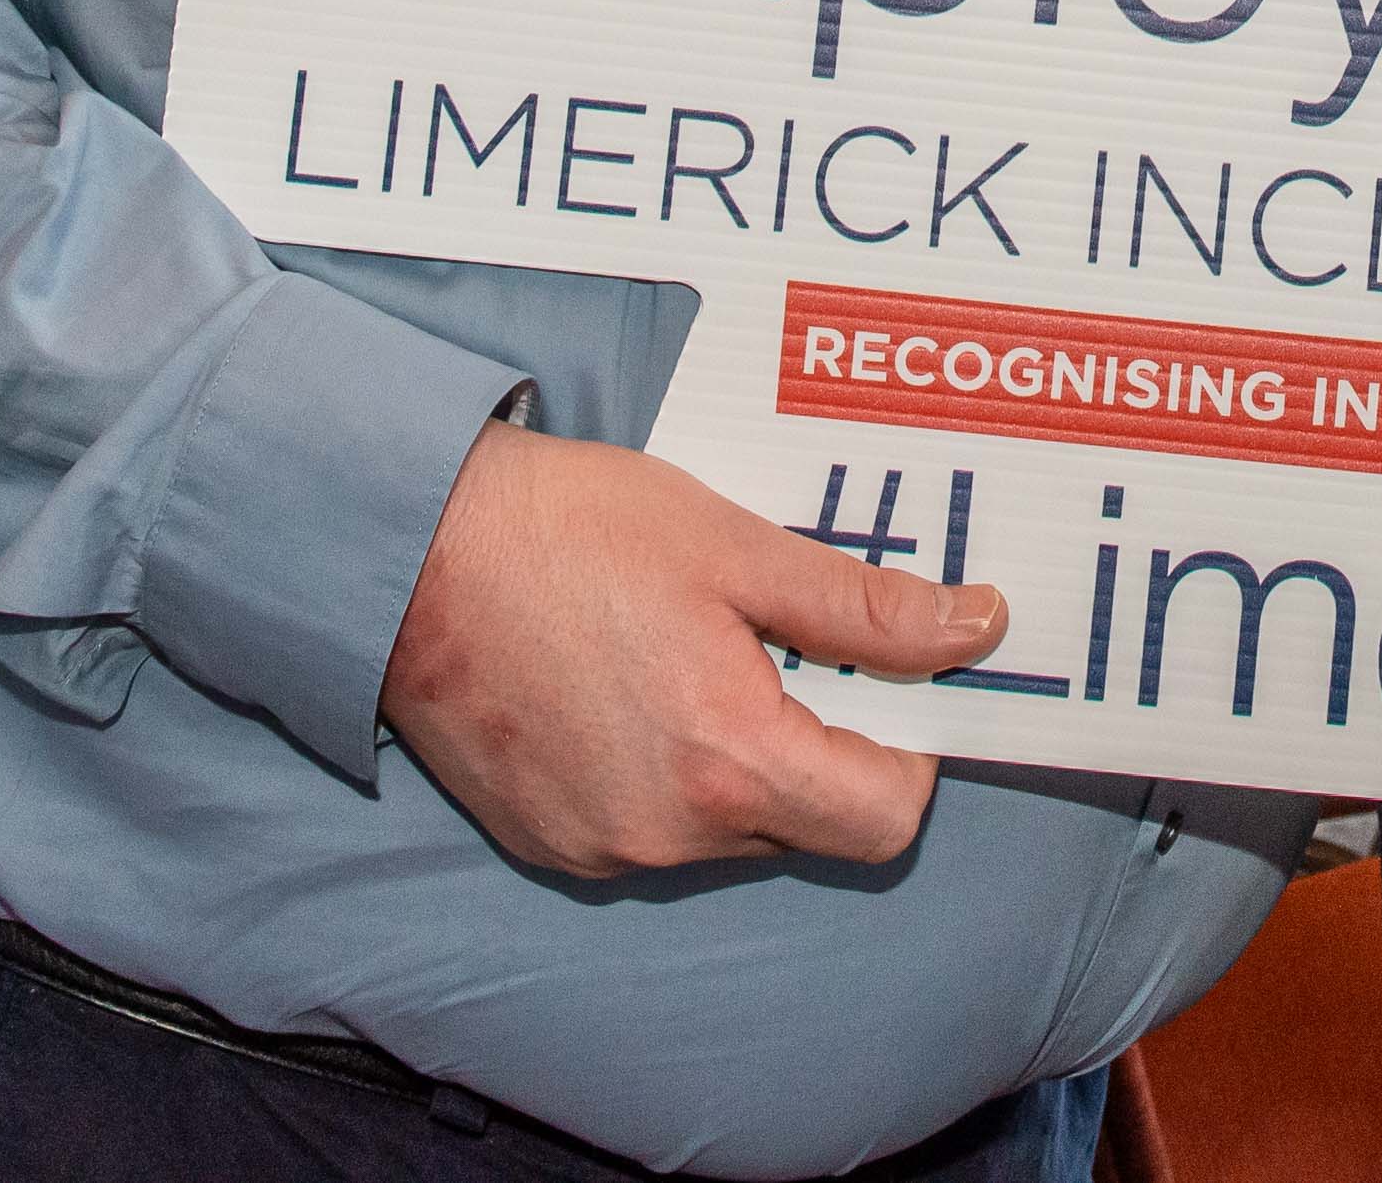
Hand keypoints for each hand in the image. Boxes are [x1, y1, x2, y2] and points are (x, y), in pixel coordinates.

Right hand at [377, 421, 1005, 879]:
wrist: (406, 550)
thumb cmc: (569, 532)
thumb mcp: (736, 548)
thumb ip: (864, 607)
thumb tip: (975, 628)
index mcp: (729, 762)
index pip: (883, 820)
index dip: (908, 754)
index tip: (886, 681)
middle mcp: (667, 834)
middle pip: (806, 824)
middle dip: (819, 744)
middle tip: (783, 644)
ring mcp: (600, 849)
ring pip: (728, 828)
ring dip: (738, 759)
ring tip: (692, 652)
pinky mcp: (548, 843)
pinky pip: (649, 830)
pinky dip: (665, 773)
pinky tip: (628, 686)